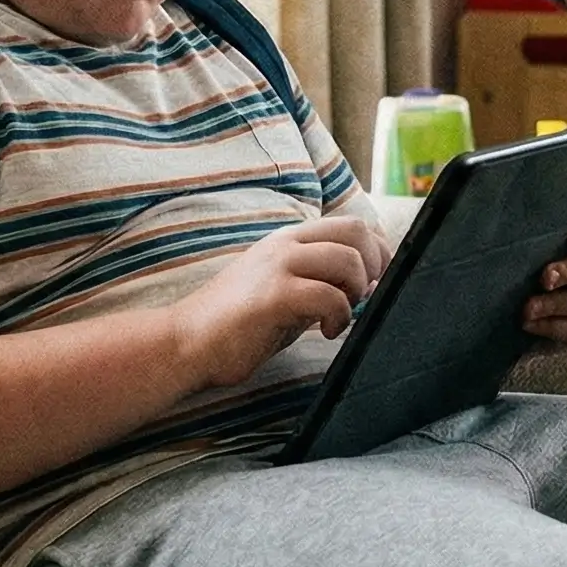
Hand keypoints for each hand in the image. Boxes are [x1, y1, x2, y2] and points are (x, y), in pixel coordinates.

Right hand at [182, 215, 390, 388]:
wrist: (188, 342)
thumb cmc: (240, 323)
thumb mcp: (285, 289)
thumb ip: (320, 280)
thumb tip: (368, 285)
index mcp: (289, 239)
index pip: (353, 225)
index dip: (378, 252)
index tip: (375, 282)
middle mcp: (286, 244)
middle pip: (358, 231)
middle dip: (376, 266)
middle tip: (363, 298)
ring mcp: (278, 266)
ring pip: (349, 260)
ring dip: (357, 293)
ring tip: (339, 317)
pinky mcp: (274, 295)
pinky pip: (330, 296)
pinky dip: (340, 317)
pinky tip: (327, 332)